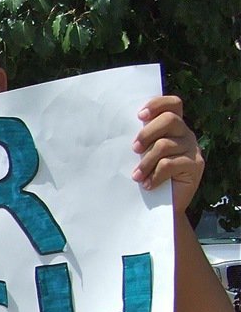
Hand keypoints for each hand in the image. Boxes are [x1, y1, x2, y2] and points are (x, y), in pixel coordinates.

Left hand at [132, 95, 203, 215]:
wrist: (159, 206)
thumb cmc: (146, 177)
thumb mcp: (141, 156)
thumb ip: (139, 141)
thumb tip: (115, 130)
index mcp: (172, 126)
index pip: (172, 104)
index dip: (157, 104)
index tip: (139, 116)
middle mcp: (185, 134)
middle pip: (169, 120)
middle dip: (147, 133)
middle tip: (134, 149)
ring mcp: (192, 149)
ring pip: (165, 145)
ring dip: (145, 162)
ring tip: (136, 176)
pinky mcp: (196, 165)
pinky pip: (170, 164)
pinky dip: (155, 175)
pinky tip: (148, 185)